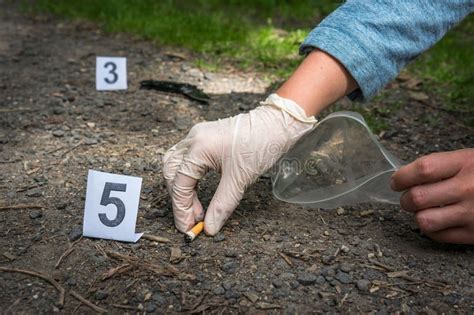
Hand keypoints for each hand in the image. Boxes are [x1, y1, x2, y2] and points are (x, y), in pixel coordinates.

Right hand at [163, 94, 315, 234]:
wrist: (276, 124)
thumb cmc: (260, 145)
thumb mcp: (240, 179)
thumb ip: (222, 205)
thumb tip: (210, 227)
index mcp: (199, 147)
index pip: (180, 183)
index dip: (182, 209)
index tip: (188, 228)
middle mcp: (193, 139)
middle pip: (172, 173)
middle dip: (180, 198)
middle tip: (193, 219)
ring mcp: (198, 136)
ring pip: (176, 165)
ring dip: (182, 188)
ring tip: (196, 208)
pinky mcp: (205, 138)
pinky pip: (187, 159)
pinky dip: (189, 177)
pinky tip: (198, 191)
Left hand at [391, 149, 473, 243]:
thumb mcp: (470, 159)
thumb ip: (442, 166)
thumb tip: (406, 177)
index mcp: (466, 163)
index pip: (422, 169)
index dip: (402, 177)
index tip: (396, 182)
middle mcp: (468, 188)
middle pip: (417, 197)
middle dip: (405, 199)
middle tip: (408, 199)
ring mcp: (472, 213)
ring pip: (424, 220)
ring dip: (418, 216)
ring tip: (423, 211)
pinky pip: (438, 236)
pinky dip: (433, 230)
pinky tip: (439, 222)